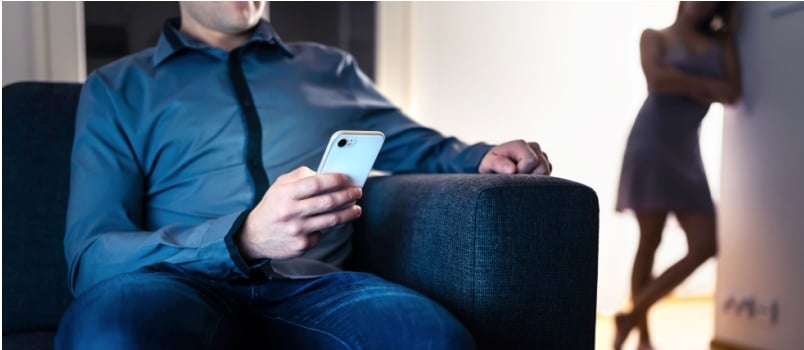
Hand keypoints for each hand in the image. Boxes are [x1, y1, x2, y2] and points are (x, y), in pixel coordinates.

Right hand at [236, 166, 362, 260]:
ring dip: (348, 213)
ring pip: (331, 220)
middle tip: (357, 191)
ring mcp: (297, 230)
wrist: (255, 236)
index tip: (346, 178)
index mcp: (285, 194)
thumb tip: (325, 174)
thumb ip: (300, 177)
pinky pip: (322, 233)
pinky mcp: (302, 245)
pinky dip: (328, 227)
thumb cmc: (272, 207)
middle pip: (328, 202)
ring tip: (356, 208)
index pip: (315, 184)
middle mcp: (291, 212)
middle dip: (348, 195)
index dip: (334, 180)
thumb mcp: (279, 187)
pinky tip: (330, 222)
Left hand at [478, 140, 551, 174]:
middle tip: (516, 179)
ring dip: (534, 180)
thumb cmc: (492, 164)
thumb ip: (497, 164)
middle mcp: (534, 147)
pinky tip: (527, 180)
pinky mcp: (546, 164)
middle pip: (543, 168)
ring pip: (547, 173)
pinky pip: (548, 176)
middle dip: (530, 178)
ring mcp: (542, 155)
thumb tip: (512, 169)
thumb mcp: (488, 163)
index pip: (531, 160)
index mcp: (520, 145)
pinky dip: (538, 181)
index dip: (522, 172)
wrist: (497, 165)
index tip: (511, 175)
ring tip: (520, 179)